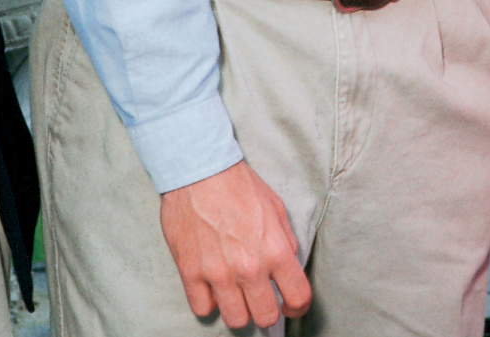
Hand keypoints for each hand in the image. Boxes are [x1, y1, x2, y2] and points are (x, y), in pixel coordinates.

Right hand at [158, 161, 311, 328]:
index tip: (292, 307)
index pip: (298, 298)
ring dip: (239, 310)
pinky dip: (208, 302)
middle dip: (268, 311)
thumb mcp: (276, 208)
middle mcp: (249, 268)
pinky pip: (202, 309)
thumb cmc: (239, 185)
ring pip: (235, 320)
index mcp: (275, 251)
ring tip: (236, 294)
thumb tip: (289, 266)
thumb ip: (286, 241)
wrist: (200, 169)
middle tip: (262, 300)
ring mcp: (218, 274)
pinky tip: (212, 288)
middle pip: (266, 317)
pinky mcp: (190, 272)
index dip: (298, 307)